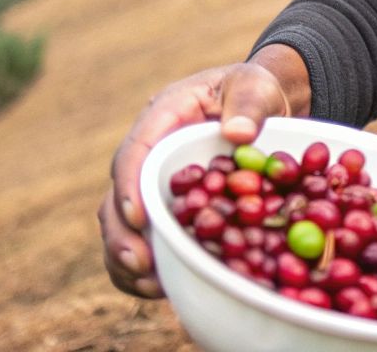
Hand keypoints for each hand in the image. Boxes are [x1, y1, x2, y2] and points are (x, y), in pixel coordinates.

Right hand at [99, 45, 309, 297]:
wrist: (259, 105)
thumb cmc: (254, 90)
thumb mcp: (256, 87)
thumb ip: (249, 104)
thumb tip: (238, 133)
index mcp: (163, 117)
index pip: (136, 150)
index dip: (130, 185)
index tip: (139, 216)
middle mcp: (148, 154)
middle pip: (118, 195)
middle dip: (122, 233)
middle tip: (141, 263)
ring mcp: (151, 183)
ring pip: (120, 224)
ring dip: (125, 256)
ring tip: (149, 284)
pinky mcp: (163, 209)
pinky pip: (141, 240)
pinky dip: (141, 268)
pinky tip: (158, 288)